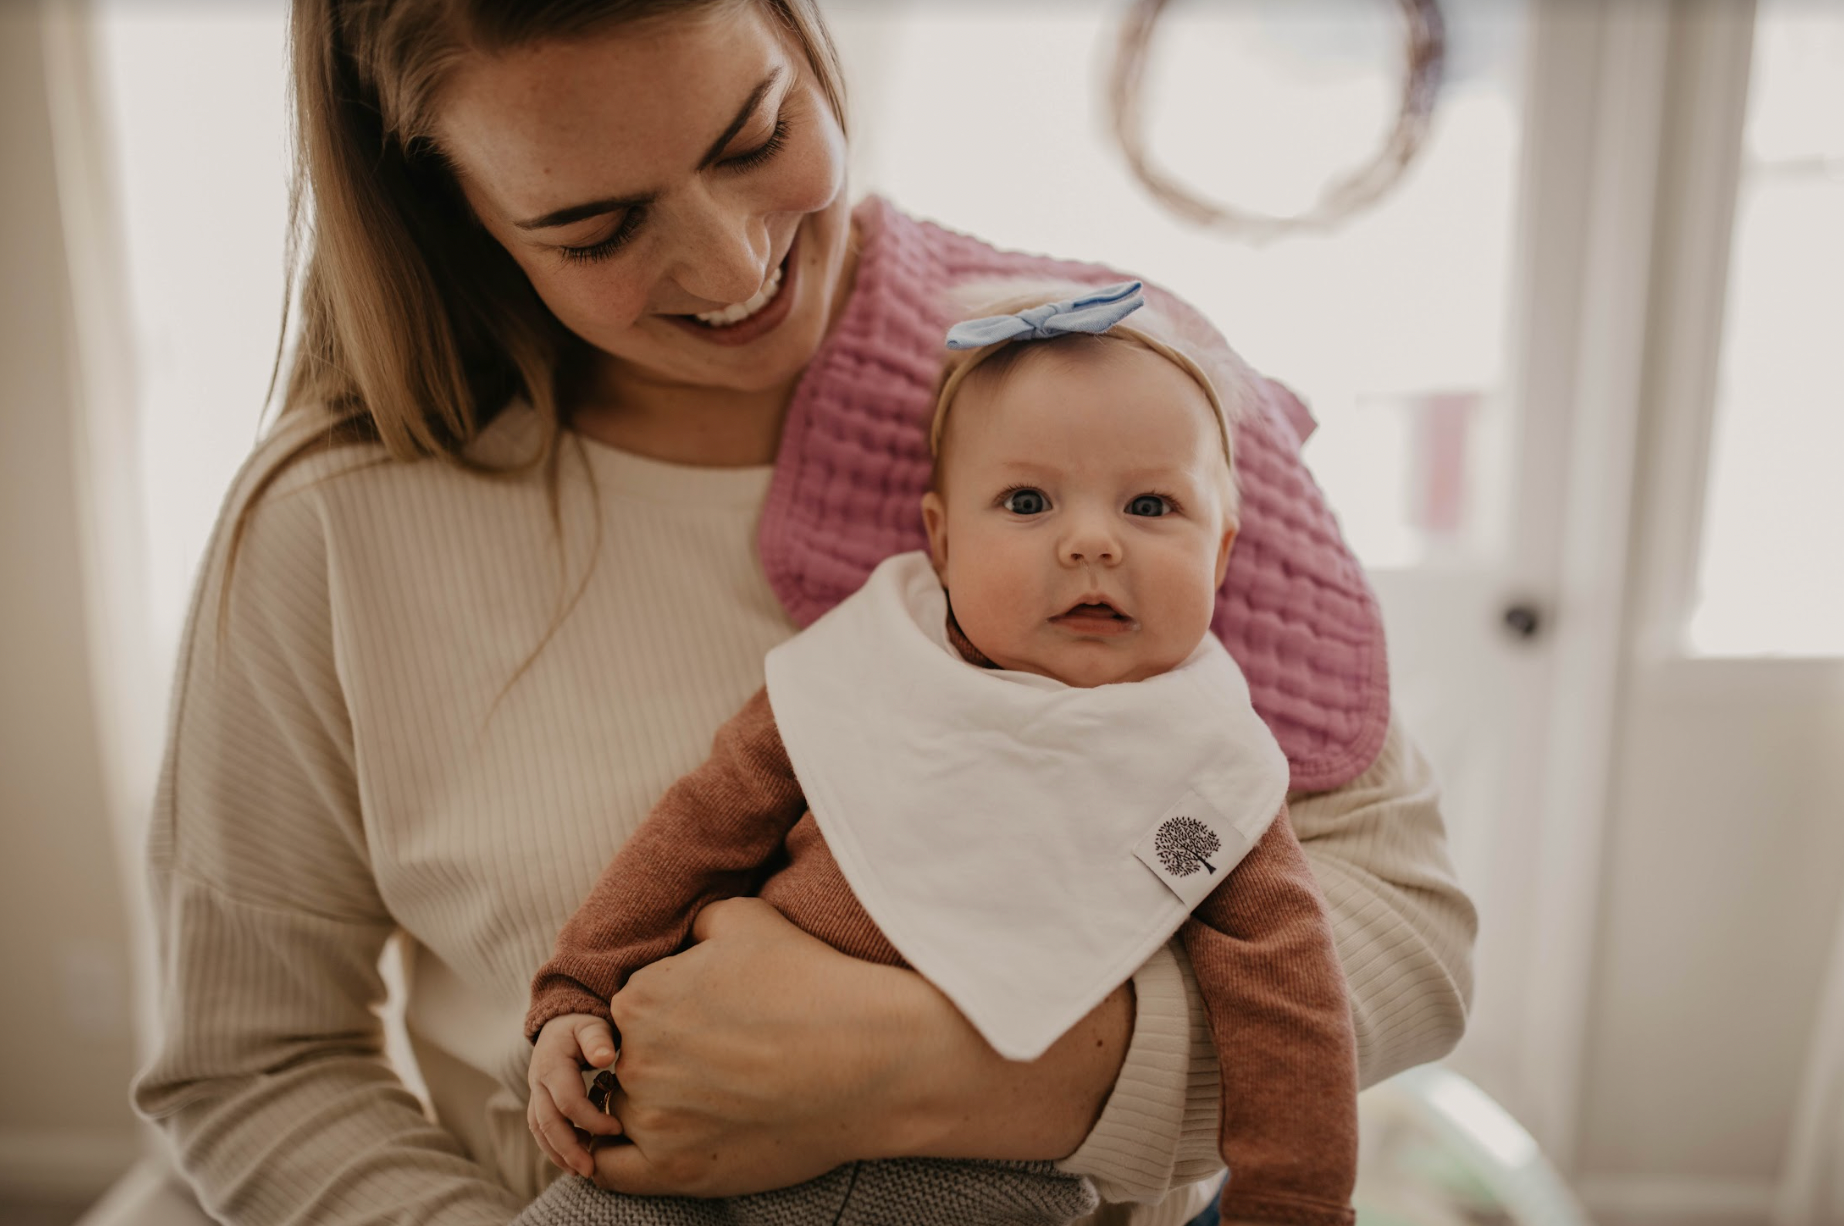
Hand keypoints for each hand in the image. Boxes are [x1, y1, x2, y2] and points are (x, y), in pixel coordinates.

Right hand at [526, 1013, 623, 1177]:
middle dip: (569, 1148)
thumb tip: (604, 1058)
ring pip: (540, 1130)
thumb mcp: (592, 1026)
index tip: (618, 1128)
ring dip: (558, 1154)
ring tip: (581, 1171)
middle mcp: (538, 1081)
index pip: (568, 1101)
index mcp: (552, 1064)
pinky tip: (573, 1161)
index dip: (591, 1119)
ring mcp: (535, 1093)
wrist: (560, 1024)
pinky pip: (540, 1130)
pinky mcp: (538, 1103)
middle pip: (547, 1122)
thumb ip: (597, 1040)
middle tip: (591, 1169)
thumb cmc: (583, 1027)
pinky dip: (554, 1148)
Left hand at [589, 897, 922, 1195]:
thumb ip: (694, 925)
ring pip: (626, 1112)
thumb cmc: (811, 982)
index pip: (633, 1009)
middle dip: (663, 1058)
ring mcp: (652, 1120)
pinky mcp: (674, 1171)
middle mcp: (634, 1060)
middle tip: (720, 1059)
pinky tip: (661, 1143)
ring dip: (656, 1105)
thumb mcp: (746, 919)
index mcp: (640, 999)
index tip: (712, 1021)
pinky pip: (613, 1173)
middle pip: (628, 1060)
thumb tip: (684, 941)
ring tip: (716, 1098)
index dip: (671, 1012)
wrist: (869, 1059)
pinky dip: (621, 1159)